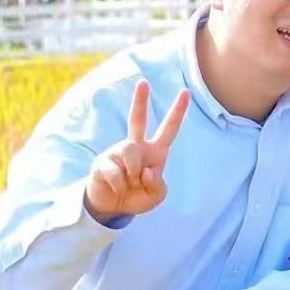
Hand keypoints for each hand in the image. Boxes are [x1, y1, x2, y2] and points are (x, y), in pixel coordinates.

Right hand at [85, 79, 189, 223]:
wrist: (113, 207)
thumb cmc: (137, 196)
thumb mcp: (156, 196)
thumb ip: (158, 185)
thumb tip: (146, 171)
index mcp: (155, 152)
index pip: (169, 129)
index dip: (178, 112)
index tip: (186, 92)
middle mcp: (137, 147)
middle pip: (137, 119)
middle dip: (140, 101)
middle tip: (143, 83)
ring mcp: (118, 152)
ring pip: (130, 151)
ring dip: (133, 172)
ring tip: (131, 183)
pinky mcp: (103, 162)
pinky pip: (116, 172)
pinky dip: (121, 185)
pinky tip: (118, 188)